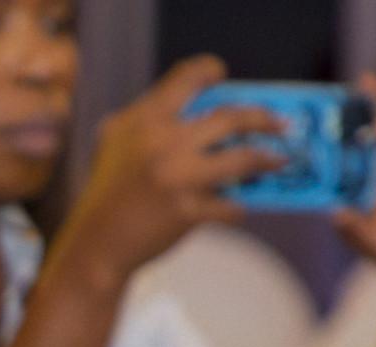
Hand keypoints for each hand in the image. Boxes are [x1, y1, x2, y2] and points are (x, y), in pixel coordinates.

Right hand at [49, 56, 288, 287]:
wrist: (96, 245)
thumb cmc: (108, 193)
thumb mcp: (114, 143)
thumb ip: (148, 120)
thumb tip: (198, 111)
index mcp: (144, 120)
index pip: (186, 78)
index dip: (209, 71)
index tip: (223, 75)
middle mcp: (163, 142)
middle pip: (230, 117)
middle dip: (262, 118)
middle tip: (280, 124)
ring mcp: (177, 177)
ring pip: (242, 159)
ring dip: (268, 159)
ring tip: (279, 161)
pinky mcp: (187, 211)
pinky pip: (230, 205)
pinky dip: (236, 207)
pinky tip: (235, 208)